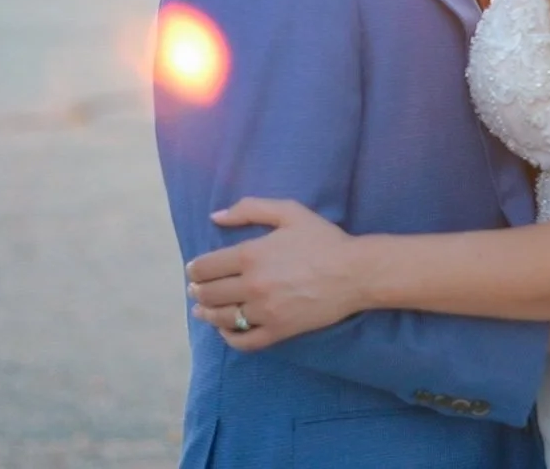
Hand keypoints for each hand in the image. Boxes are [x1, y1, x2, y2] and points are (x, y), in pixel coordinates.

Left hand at [186, 198, 365, 350]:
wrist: (355, 273)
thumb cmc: (323, 240)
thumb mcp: (289, 212)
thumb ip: (250, 209)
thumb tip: (215, 217)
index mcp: (251, 254)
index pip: (205, 267)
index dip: (194, 269)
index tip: (194, 270)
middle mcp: (252, 285)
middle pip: (208, 294)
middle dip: (197, 291)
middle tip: (197, 290)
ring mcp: (265, 311)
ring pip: (221, 318)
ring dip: (206, 314)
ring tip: (203, 311)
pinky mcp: (278, 331)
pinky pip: (243, 341)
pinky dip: (228, 337)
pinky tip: (226, 329)